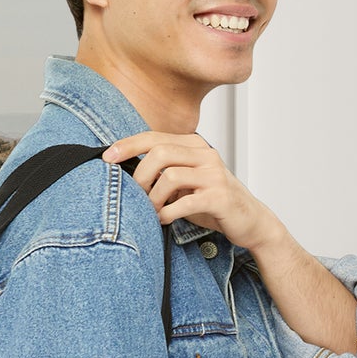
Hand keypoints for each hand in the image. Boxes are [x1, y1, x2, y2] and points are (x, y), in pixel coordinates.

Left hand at [101, 132, 283, 251]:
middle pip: (159, 153)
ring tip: (152, 212)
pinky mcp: (219, 197)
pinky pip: (184, 202)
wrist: (249, 220)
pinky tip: (164, 220)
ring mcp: (214, 175)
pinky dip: (167, 213)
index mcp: (194, 146)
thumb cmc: (212, 201)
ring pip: (169, 177)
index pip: (154, 137)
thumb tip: (124, 172)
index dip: (128, 145)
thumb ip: (163, 172)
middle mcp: (205, 155)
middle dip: (140, 177)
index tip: (106, 157)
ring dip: (153, 199)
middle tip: (137, 197)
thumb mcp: (186, 181)